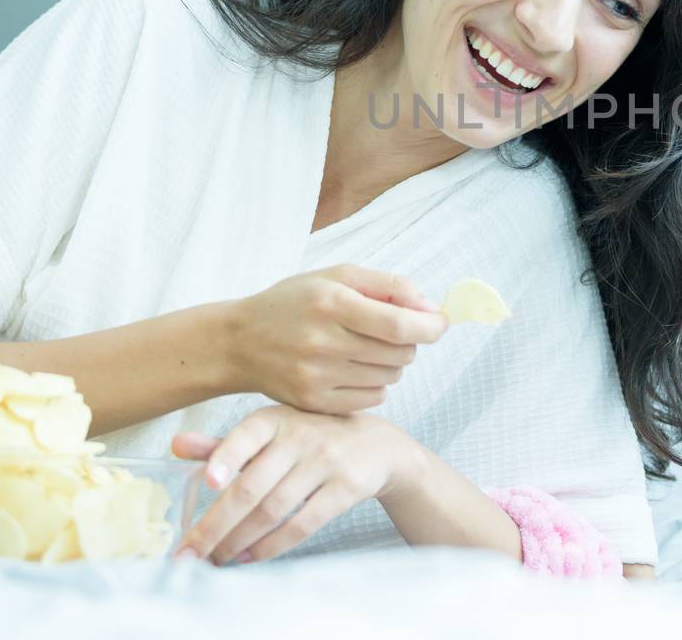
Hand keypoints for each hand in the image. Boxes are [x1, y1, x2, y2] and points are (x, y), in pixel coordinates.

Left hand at [170, 404, 416, 564]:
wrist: (375, 443)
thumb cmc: (309, 436)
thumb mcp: (271, 430)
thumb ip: (224, 444)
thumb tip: (175, 445)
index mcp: (275, 418)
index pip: (246, 436)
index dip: (226, 456)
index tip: (207, 482)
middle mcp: (300, 436)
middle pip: (251, 487)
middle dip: (215, 525)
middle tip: (188, 553)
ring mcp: (326, 461)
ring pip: (273, 510)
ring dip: (239, 540)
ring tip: (215, 559)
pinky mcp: (346, 487)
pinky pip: (302, 524)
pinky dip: (271, 546)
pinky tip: (248, 557)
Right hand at [222, 264, 448, 414]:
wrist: (241, 342)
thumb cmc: (295, 302)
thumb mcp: (337, 276)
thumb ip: (389, 285)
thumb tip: (430, 308)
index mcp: (331, 303)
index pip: (398, 325)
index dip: (430, 327)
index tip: (440, 323)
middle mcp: (323, 342)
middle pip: (399, 353)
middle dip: (409, 341)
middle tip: (391, 331)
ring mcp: (317, 377)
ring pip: (390, 376)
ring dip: (392, 362)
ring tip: (366, 347)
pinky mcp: (314, 403)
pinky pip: (372, 398)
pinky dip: (375, 383)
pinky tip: (354, 368)